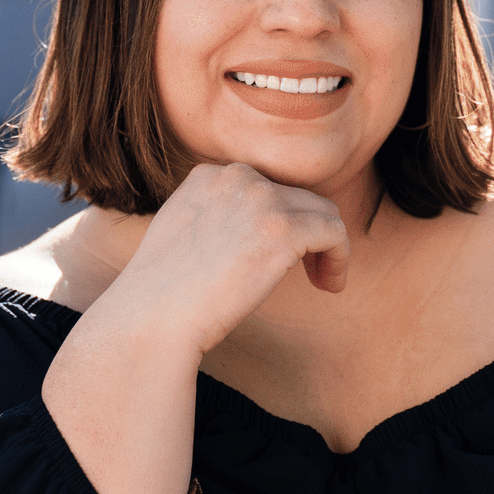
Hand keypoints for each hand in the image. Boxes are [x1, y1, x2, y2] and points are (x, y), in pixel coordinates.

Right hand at [96, 161, 350, 356]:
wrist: (153, 317)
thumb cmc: (163, 295)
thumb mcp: (182, 236)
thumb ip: (216, 219)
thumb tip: (255, 234)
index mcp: (208, 176)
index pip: (266, 188)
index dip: (279, 223)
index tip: (276, 257)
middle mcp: (236, 177)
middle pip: (298, 198)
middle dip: (306, 234)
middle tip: (306, 272)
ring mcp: (260, 199)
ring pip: (323, 212)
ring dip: (328, 247)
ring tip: (322, 280)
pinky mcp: (283, 228)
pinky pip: (335, 233)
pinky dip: (340, 260)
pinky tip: (330, 286)